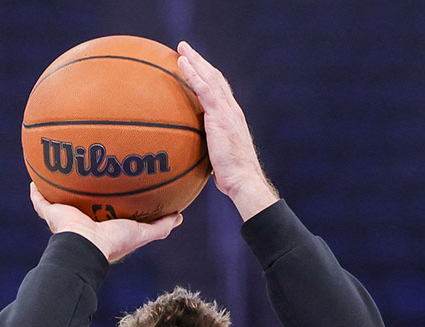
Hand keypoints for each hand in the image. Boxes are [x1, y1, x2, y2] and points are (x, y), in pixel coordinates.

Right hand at [29, 183, 182, 262]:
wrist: (86, 247)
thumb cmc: (113, 242)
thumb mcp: (142, 234)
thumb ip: (161, 227)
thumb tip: (180, 216)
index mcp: (101, 227)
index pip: (105, 211)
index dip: (109, 200)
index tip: (115, 185)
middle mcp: (82, 222)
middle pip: (81, 203)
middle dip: (83, 190)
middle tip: (88, 170)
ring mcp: (65, 219)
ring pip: (60, 200)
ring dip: (59, 186)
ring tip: (60, 167)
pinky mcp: (51, 214)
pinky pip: (40, 201)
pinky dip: (36, 191)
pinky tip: (34, 177)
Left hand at [175, 41, 278, 220]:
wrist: (243, 179)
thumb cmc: (232, 177)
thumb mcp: (218, 160)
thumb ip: (208, 151)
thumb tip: (192, 158)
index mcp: (232, 118)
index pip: (220, 91)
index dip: (208, 76)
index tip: (197, 67)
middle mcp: (232, 109)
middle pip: (215, 78)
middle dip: (201, 62)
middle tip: (186, 50)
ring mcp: (227, 111)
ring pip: (210, 78)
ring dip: (195, 61)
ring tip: (181, 49)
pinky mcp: (220, 116)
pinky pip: (204, 88)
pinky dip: (192, 73)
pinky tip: (181, 63)